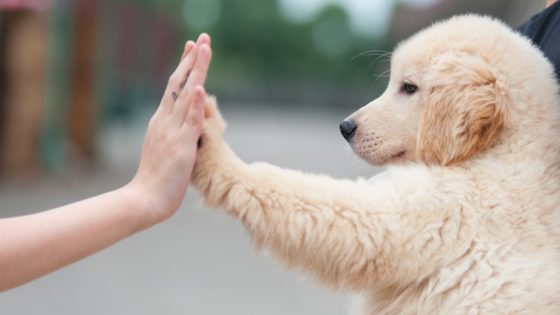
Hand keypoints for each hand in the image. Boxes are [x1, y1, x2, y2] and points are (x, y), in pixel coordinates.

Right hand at [128, 34, 212, 229]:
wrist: (144, 200)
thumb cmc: (155, 179)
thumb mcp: (164, 149)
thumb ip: (173, 135)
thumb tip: (182, 128)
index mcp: (161, 121)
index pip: (174, 87)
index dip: (185, 67)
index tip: (193, 48)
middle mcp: (165, 121)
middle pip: (179, 83)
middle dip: (192, 60)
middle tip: (202, 38)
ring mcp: (172, 132)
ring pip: (186, 96)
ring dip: (196, 71)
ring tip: (204, 49)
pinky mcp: (181, 147)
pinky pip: (190, 122)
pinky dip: (194, 104)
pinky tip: (199, 86)